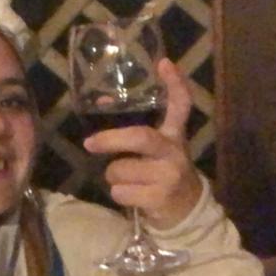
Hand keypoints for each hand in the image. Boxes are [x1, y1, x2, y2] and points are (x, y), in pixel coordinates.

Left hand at [82, 58, 203, 228]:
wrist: (186, 212)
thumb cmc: (162, 174)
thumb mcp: (157, 150)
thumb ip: (135, 132)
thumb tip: (99, 102)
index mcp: (175, 136)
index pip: (181, 105)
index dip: (175, 84)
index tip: (163, 63)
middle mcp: (175, 153)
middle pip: (140, 137)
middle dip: (110, 140)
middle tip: (90, 143)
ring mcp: (169, 176)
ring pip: (119, 170)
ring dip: (114, 177)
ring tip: (129, 181)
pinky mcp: (160, 198)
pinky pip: (120, 192)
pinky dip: (118, 195)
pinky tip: (133, 197)